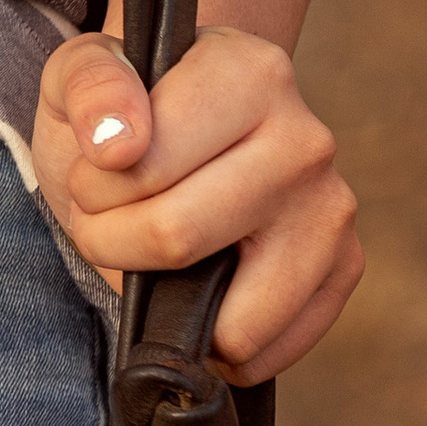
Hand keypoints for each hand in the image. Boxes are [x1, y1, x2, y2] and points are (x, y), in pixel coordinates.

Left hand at [32, 28, 362, 386]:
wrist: (183, 137)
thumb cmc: (129, 114)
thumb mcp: (81, 73)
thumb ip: (90, 84)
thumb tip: (118, 143)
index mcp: (249, 71)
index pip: (146, 166)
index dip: (95, 190)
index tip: (94, 174)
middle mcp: (305, 138)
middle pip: (179, 240)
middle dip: (118, 245)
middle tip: (116, 220)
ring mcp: (332, 208)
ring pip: (233, 319)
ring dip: (172, 308)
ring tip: (164, 255)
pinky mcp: (345, 268)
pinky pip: (266, 354)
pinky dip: (218, 344)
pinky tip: (205, 289)